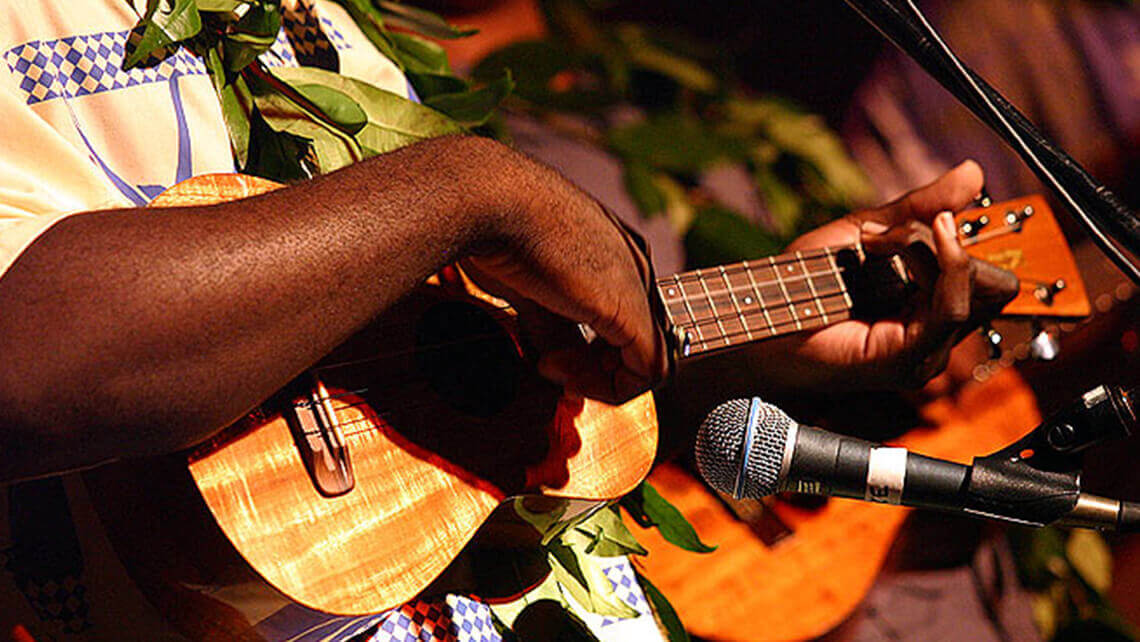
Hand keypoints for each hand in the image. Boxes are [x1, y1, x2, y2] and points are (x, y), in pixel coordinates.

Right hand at [464, 146, 668, 403]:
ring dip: (600, 381)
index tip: (544, 358)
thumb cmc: (496, 232)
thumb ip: (555, 328)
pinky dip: (611, 388)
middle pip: (633, 340)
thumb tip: (562, 364)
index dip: (586, 355)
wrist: (491, 200)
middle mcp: (635, 265)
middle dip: (593, 369)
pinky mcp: (630, 308)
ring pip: (647, 359)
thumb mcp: (530, 288)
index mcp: (614, 252)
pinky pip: (650, 370)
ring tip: (551, 366)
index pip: (619, 321)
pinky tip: (567, 374)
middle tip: (548, 366)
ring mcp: (638, 285)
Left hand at [753, 160, 1017, 389]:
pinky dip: (933, 267)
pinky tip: (890, 248)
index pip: (991, 277)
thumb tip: (973, 172)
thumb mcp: (868, 231)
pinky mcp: (908, 361)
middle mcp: (937, 339)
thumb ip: (920, 207)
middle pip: (989, 281)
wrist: (760, 313)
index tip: (908, 223)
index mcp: (933, 311)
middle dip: (944, 245)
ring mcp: (926, 355)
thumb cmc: (804, 282)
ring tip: (871, 246)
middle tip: (882, 238)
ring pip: (969, 286)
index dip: (959, 241)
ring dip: (923, 249)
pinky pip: (950, 307)